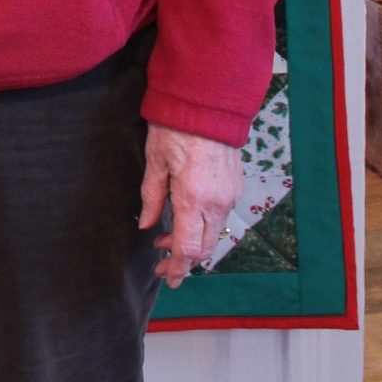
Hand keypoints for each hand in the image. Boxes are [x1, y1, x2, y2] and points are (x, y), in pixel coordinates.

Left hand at [138, 124, 241, 286]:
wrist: (209, 103)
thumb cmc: (177, 128)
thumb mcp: (155, 161)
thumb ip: (151, 197)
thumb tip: (147, 226)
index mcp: (193, 199)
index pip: (187, 249)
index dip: (177, 268)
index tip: (168, 279)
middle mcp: (216, 202)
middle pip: (204, 248)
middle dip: (183, 260)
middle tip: (161, 261)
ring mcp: (230, 195)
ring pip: (214, 233)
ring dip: (193, 241)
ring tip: (167, 236)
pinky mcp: (235, 186)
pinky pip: (221, 216)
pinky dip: (204, 225)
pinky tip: (186, 217)